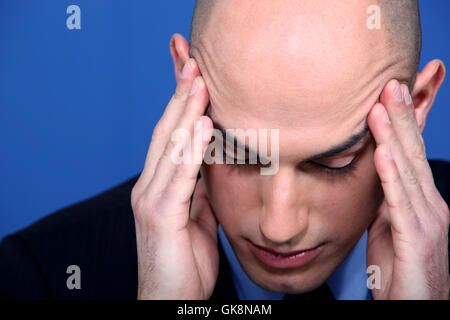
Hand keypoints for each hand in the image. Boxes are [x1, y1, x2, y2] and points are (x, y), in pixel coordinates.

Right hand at [131, 58, 217, 298]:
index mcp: (158, 187)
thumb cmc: (183, 262)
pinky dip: (189, 149)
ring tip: (199, 83)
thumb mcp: (196, 218)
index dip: (181, 106)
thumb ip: (199, 189)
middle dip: (180, 98)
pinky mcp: (159, 216)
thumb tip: (212, 164)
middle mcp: (148, 187)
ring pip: (169, 148)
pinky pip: (178, 176)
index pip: (169, 137)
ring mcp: (150, 200)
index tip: (195, 78)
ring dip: (185, 113)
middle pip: (165, 133)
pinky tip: (200, 126)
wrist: (170, 302)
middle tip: (194, 65)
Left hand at [367, 79, 449, 298]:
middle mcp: (430, 204)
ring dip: (393, 136)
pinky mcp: (417, 239)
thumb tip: (374, 174)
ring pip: (407, 170)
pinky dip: (390, 175)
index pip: (410, 152)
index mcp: (422, 199)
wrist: (416, 307)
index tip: (388, 92)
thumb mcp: (389, 225)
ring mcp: (427, 220)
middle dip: (401, 116)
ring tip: (380, 106)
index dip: (401, 122)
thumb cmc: (401, 268)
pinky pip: (400, 202)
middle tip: (389, 83)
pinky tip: (382, 152)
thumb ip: (386, 199)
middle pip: (412, 152)